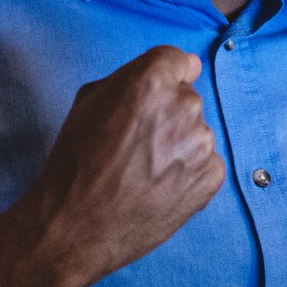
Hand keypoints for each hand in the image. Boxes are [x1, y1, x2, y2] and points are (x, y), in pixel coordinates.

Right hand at [24, 47, 225, 286]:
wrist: (76, 225)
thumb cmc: (75, 163)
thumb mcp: (88, 101)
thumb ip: (133, 77)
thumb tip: (177, 69)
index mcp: (152, 80)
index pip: (179, 61)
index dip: (163, 79)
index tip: (151, 98)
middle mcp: (184, 106)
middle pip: (187, 98)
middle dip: (167, 114)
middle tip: (136, 143)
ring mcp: (200, 144)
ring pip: (196, 132)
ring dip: (178, 145)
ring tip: (143, 170)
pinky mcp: (210, 177)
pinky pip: (206, 163)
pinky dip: (188, 173)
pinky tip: (158, 186)